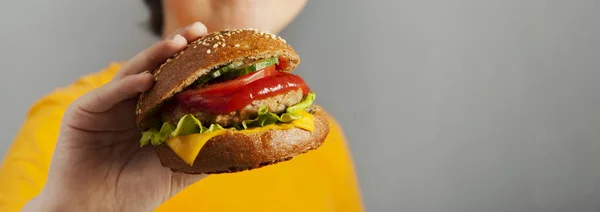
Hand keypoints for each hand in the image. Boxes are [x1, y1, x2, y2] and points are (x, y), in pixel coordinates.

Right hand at [22, 22, 208, 211]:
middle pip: (156, 69)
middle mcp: (131, 104)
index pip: (176, 81)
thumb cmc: (137, 193)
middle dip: (177, 48)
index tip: (217, 47)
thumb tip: (242, 136)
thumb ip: (204, 149)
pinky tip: (147, 78)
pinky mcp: (83, 112)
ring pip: (133, 74)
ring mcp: (107, 106)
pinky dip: (126, 84)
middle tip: (198, 31)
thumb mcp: (180, 168)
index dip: (194, 64)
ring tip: (177, 44)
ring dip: (154, 57)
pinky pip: (106, 94)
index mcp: (153, 114)